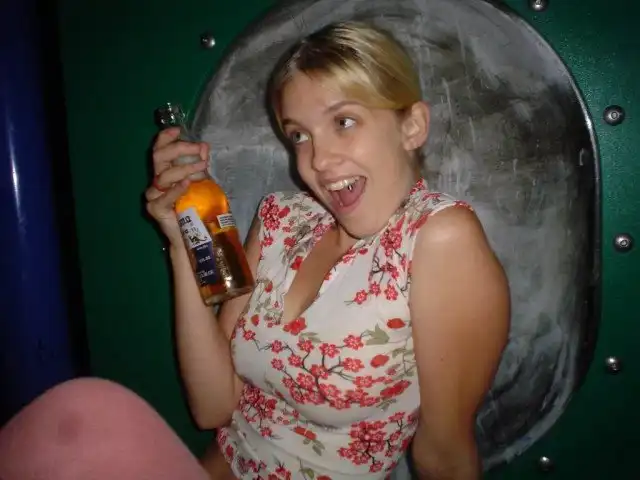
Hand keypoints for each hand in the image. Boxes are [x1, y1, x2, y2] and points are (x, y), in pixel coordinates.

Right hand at [145, 127, 209, 245]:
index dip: (165, 138)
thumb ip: (200, 164)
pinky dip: (176, 189)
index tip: (177, 130)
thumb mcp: (201, 181)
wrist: (193, 235)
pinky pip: (164, 197)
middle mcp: (156, 181)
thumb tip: (204, 146)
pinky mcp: (156, 210)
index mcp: (165, 172)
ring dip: (185, 168)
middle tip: (199, 149)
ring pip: (164, 176)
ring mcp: (154, 196)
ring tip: (202, 167)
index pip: (159, 150)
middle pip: (159, 158)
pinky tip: (186, 183)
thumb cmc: (196, 207)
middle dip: (179, 149)